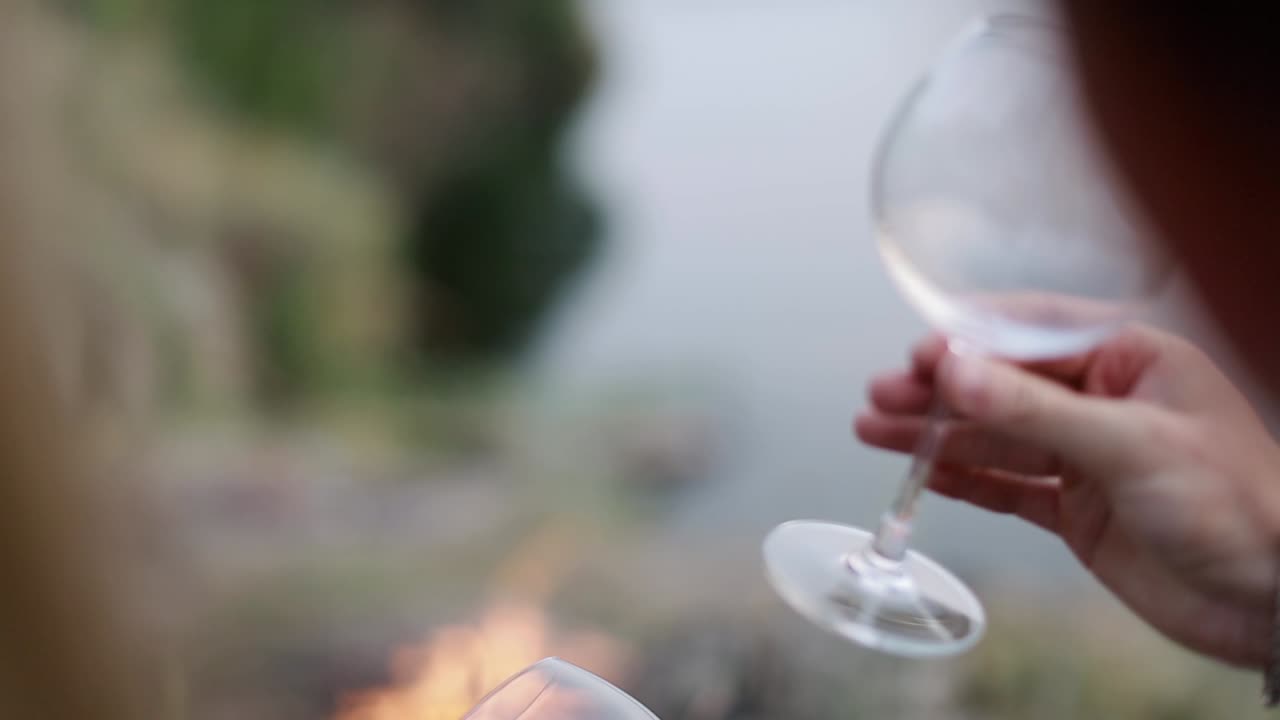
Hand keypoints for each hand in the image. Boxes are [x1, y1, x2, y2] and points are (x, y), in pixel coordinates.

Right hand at [856, 326, 1279, 666]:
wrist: (1272, 599)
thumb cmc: (1236, 503)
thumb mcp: (1129, 444)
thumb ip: (1034, 409)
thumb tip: (955, 374)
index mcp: (1132, 359)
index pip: (1033, 336)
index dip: (970, 344)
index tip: (920, 357)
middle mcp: (1104, 401)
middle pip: (1002, 386)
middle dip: (940, 392)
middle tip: (882, 395)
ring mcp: (1087, 457)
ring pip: (995, 437)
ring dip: (936, 435)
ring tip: (875, 430)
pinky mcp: (1077, 510)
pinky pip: (1006, 486)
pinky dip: (963, 480)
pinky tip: (922, 472)